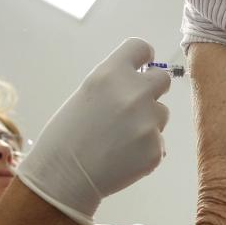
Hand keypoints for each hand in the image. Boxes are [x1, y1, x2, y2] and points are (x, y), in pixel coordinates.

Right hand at [16, 38, 170, 224]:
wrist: (63, 176)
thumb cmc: (67, 135)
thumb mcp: (86, 95)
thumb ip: (115, 84)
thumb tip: (141, 80)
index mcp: (111, 73)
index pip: (142, 48)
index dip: (142, 59)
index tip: (141, 67)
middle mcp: (134, 93)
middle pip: (162, 79)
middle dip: (151, 90)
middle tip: (133, 108)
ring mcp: (148, 122)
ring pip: (162, 114)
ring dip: (148, 122)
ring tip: (120, 139)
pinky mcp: (155, 148)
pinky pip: (158, 142)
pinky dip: (145, 149)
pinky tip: (123, 157)